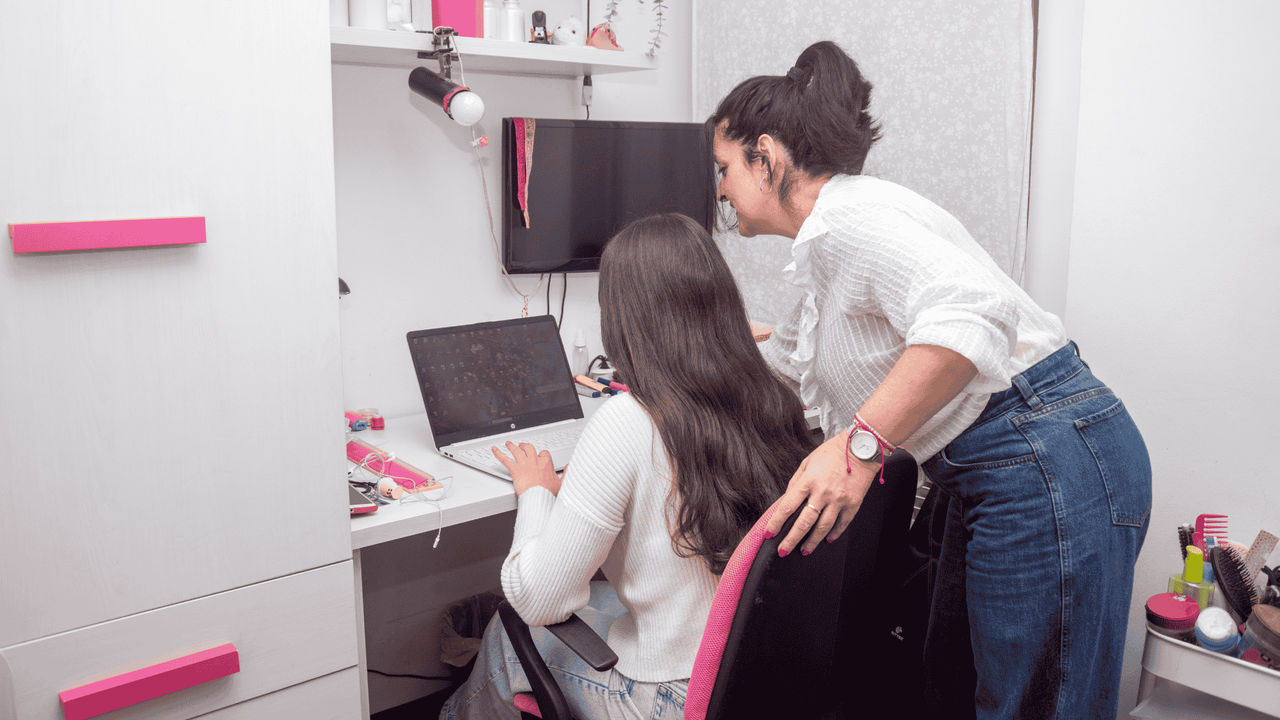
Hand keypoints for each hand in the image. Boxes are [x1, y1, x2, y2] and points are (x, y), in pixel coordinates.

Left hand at [491, 441, 561, 496]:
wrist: (539, 499)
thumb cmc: (549, 494)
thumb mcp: (562, 484)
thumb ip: (566, 474)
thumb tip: (569, 467)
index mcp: (546, 463)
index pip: (543, 454)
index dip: (541, 455)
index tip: (540, 457)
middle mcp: (534, 460)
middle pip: (529, 448)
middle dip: (524, 446)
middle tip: (521, 446)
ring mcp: (524, 464)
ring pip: (516, 450)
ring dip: (511, 446)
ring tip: (508, 444)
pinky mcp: (515, 470)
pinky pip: (505, 459)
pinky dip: (498, 453)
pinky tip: (494, 450)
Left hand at [766, 432, 876, 555]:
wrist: (860, 448)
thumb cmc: (832, 453)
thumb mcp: (807, 463)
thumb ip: (796, 482)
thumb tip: (787, 501)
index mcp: (808, 481)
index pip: (788, 506)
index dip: (776, 522)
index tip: (769, 533)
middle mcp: (823, 492)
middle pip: (804, 522)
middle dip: (791, 539)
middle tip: (783, 550)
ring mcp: (839, 499)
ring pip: (823, 527)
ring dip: (812, 542)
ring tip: (804, 550)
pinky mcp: (853, 503)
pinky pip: (842, 523)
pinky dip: (835, 533)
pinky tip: (827, 539)